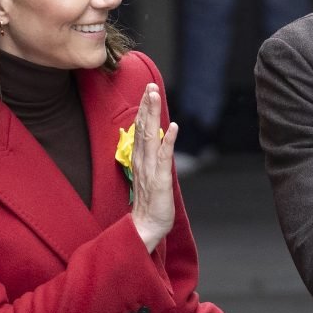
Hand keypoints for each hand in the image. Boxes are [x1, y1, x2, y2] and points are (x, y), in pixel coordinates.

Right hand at [130, 84, 178, 251]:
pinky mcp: (160, 180)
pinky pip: (164, 158)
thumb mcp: (148, 175)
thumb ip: (149, 157)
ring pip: (151, 137)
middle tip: (149, 85)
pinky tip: (173, 128)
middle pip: (143, 128)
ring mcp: (150, 169)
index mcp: (139, 159)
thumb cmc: (149, 202)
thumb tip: (156, 140)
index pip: (140, 129)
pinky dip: (169, 141)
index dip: (144, 109)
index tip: (147, 91)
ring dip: (153, 116)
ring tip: (154, 97)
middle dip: (147, 106)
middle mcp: (142, 161)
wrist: (145, 227)